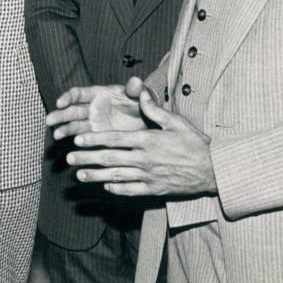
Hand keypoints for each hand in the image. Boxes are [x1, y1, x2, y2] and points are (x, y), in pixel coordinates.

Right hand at [45, 78, 147, 139]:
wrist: (147, 121)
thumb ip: (135, 90)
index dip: (68, 97)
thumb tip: (137, 81)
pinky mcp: (96, 135)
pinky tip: (67, 145)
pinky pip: (81, 137)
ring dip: (63, 128)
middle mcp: (91, 107)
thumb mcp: (139, 96)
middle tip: (49, 121)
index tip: (59, 103)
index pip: (78, 93)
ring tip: (56, 135)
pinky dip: (73, 140)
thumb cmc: (141, 104)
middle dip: (60, 115)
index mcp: (98, 93)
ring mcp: (92, 122)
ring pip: (74, 124)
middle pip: (72, 110)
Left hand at [66, 87, 216, 196]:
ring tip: (79, 175)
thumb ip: (154, 109)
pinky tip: (104, 186)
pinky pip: (131, 190)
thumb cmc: (194, 143)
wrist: (213, 171)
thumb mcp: (176, 122)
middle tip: (69, 157)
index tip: (78, 140)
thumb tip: (140, 91)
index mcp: (147, 140)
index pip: (114, 139)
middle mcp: (145, 159)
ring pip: (116, 176)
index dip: (94, 140)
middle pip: (110, 159)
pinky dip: (116, 188)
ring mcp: (149, 176)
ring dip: (95, 176)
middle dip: (87, 158)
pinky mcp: (155, 190)